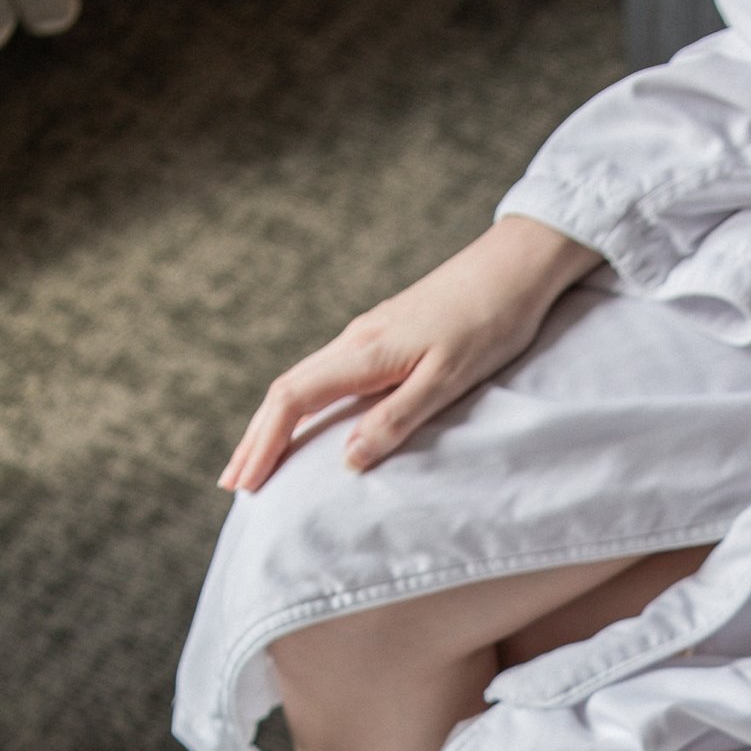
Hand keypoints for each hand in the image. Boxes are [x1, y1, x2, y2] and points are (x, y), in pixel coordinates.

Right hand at [218, 216, 602, 492]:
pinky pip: (327, 376)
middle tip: (233, 484)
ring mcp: (369, 335)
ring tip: (257, 462)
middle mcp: (356, 340)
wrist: (516, 266)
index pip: (294, 400)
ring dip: (275, 424)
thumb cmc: (491, 322)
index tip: (247, 484)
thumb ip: (398, 419)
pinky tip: (306, 424)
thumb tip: (348, 460)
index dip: (266, 444)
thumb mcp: (448, 380)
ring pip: (304, 382)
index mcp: (365, 352)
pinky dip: (304, 406)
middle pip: (286, 391)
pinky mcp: (386, 336)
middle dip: (256, 439)